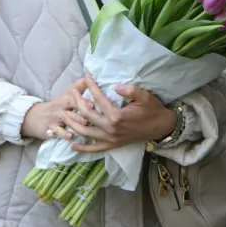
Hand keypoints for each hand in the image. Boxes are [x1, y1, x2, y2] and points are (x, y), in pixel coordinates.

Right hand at [20, 77, 90, 140]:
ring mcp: (56, 117)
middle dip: (82, 107)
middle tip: (92, 109)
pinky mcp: (51, 128)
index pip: (76, 94)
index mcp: (66, 97)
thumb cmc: (56, 106)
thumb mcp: (65, 94)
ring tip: (86, 123)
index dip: (85, 97)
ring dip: (77, 121)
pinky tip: (72, 136)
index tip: (95, 101)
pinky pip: (59, 132)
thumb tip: (90, 76)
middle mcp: (61, 106)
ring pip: (67, 118)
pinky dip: (65, 134)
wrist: (34, 117)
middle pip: (71, 104)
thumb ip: (79, 86)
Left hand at [61, 77, 176, 152]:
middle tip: (71, 92)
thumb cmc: (152, 110)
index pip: (98, 99)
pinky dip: (83, 148)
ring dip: (73, 123)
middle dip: (77, 102)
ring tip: (64, 114)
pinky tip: (72, 145)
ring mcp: (110, 139)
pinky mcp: (112, 145)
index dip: (91, 86)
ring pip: (85, 132)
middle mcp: (110, 128)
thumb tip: (116, 86)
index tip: (86, 77)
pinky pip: (94, 149)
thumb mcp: (145, 96)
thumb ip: (130, 90)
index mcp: (117, 116)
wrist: (161, 127)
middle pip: (87, 114)